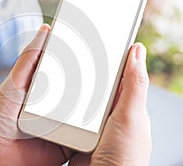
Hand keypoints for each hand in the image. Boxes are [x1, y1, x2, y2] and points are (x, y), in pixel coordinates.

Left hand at [0, 24, 150, 165]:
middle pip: (85, 88)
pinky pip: (88, 132)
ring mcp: (65, 121)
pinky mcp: (69, 140)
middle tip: (120, 64)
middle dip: (102, 78)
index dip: (87, 57)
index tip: (105, 43)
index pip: (71, 68)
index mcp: (48, 86)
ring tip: (121, 87)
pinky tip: (110, 115)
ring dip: (104, 101)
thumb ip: (29, 59)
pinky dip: (99, 126)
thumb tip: (45, 30)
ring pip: (90, 109)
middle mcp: (59, 102)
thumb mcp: (14, 83)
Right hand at [69, 43, 151, 164]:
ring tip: (58, 69)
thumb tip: (138, 51)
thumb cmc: (124, 157)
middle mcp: (108, 113)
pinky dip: (61, 105)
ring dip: (70, 87)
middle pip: (95, 84)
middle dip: (85, 70)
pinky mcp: (76, 133)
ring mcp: (91, 123)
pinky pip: (68, 113)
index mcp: (125, 105)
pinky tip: (53, 96)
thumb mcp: (131, 117)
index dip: (109, 56)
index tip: (97, 38)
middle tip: (71, 51)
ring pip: (79, 97)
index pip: (118, 74)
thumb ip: (134, 85)